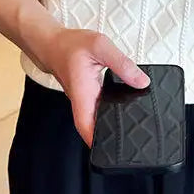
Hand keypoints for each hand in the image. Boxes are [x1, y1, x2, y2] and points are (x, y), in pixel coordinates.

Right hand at [36, 26, 149, 147]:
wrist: (52, 43)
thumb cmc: (70, 45)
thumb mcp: (100, 46)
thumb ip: (122, 63)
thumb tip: (142, 81)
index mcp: (83, 94)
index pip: (87, 126)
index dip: (98, 142)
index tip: (114, 150)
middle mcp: (82, 101)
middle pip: (94, 127)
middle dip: (110, 137)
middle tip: (132, 141)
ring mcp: (83, 99)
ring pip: (96, 118)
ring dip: (110, 124)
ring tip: (133, 127)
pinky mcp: (86, 94)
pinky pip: (98, 108)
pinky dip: (109, 110)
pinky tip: (123, 106)